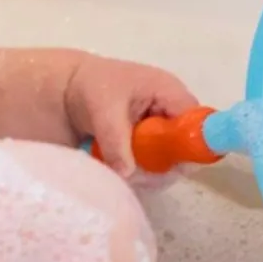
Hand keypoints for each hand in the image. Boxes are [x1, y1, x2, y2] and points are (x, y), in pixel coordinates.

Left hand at [65, 53, 198, 178]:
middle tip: (136, 171)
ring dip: (149, 171)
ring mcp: (160, 130)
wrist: (67, 89)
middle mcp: (170, 112)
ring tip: (120, 167)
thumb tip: (128, 173)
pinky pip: (155, 166)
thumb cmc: (91, 88)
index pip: (195, 122)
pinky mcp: (148, 144)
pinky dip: (140, 173)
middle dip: (164, 164)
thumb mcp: (103, 110)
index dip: (189, 144)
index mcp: (168, 91)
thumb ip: (117, 141)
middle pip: (186, 146)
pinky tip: (120, 168)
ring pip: (171, 161)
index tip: (169, 166)